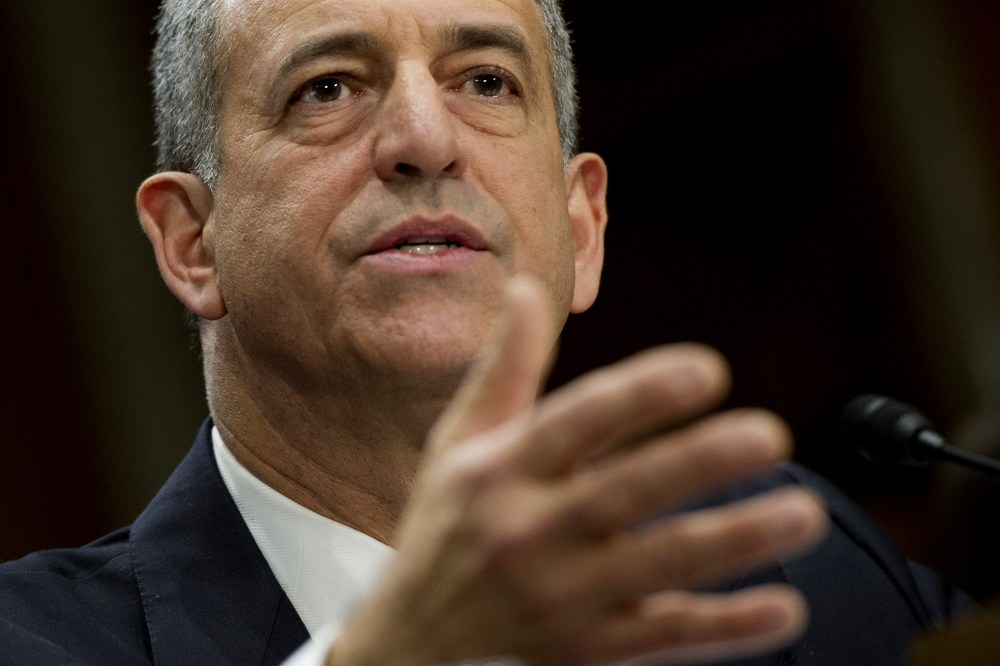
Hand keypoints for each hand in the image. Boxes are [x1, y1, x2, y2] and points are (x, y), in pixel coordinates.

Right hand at [330, 276, 827, 664]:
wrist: (412, 635)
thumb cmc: (446, 521)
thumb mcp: (460, 440)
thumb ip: (503, 366)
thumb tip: (527, 286)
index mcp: (500, 467)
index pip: (577, 420)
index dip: (642, 393)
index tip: (706, 369)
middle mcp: (528, 530)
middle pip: (624, 491)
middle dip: (698, 462)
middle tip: (769, 435)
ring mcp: (559, 595)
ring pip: (658, 565)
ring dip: (735, 539)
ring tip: (804, 513)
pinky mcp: (585, 648)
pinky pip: (663, 637)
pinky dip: (726, 629)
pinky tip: (784, 609)